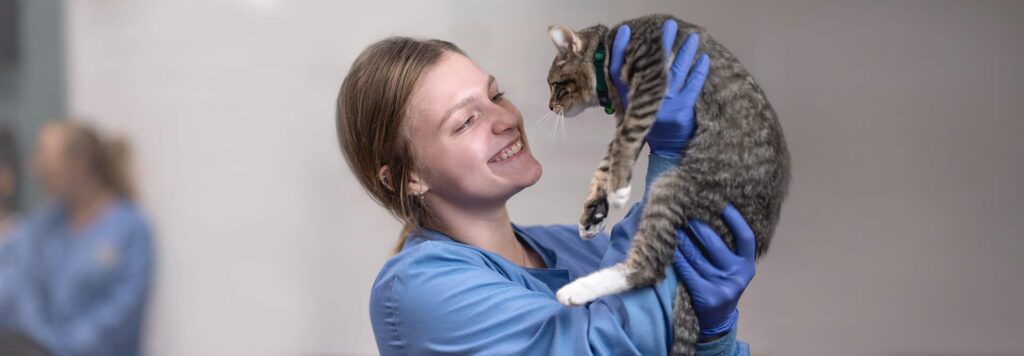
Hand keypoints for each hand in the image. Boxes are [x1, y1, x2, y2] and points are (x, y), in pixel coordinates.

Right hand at [609, 20, 710, 157]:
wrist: (666, 150)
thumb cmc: (650, 124)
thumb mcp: (633, 107)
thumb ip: (632, 87)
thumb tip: (640, 57)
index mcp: (629, 97)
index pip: (618, 70)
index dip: (619, 50)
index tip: (624, 31)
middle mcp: (645, 99)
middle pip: (653, 65)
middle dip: (662, 43)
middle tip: (669, 26)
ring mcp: (665, 104)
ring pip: (676, 71)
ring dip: (686, 52)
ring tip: (693, 37)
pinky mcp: (683, 109)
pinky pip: (693, 85)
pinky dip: (699, 71)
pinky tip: (704, 58)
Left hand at [672, 204, 754, 339]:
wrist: (717, 320)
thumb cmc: (721, 286)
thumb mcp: (732, 270)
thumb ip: (727, 250)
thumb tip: (707, 217)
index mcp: (747, 265)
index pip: (745, 237)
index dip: (735, 219)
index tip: (722, 203)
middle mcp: (738, 274)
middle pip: (715, 243)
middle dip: (698, 225)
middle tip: (684, 211)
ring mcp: (723, 286)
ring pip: (697, 256)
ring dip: (683, 239)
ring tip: (673, 225)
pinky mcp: (707, 295)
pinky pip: (687, 271)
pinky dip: (677, 258)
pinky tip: (670, 248)